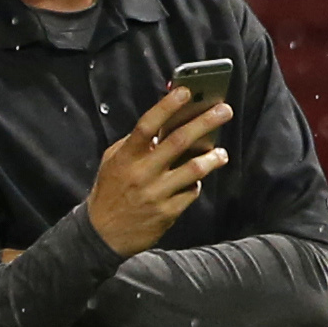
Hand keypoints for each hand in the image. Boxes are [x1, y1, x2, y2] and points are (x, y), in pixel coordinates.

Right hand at [89, 87, 232, 254]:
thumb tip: (162, 123)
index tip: (186, 91)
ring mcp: (156, 194)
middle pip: (179, 142)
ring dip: (212, 158)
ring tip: (222, 153)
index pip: (147, 125)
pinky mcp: (167, 213)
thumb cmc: (110, 192)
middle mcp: (142, 173)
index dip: (166, 107)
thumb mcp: (113, 162)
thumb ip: (134, 144)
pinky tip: (198, 179)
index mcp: (126, 157)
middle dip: (205, 122)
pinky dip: (196, 183)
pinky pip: (191, 192)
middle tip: (225, 110)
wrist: (103, 235)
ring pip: (193, 170)